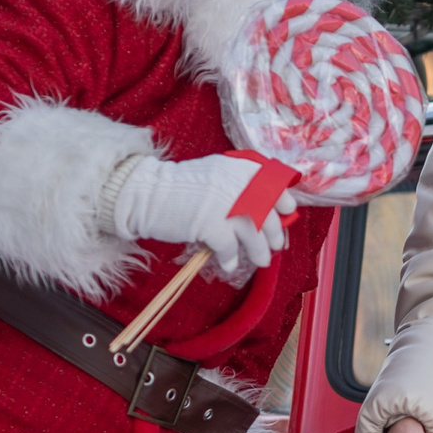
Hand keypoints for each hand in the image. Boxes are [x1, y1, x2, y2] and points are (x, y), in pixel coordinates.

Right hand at [108, 153, 294, 275]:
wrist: (147, 192)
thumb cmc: (181, 186)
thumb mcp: (217, 174)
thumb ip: (242, 185)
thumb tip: (268, 210)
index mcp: (242, 168)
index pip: (277, 185)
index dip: (284, 203)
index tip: (285, 214)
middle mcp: (239, 185)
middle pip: (270, 215)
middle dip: (275, 234)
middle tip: (275, 246)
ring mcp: (227, 206)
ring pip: (255, 235)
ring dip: (259, 252)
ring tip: (261, 260)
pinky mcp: (212, 226)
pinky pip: (230, 249)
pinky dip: (231, 259)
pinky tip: (229, 264)